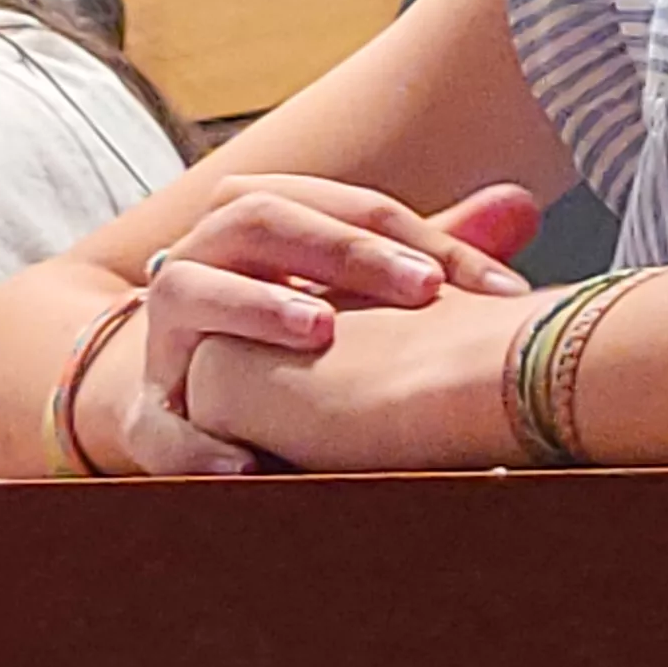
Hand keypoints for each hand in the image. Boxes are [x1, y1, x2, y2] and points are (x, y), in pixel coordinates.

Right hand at [98, 176, 539, 476]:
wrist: (182, 398)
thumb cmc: (289, 334)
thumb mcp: (356, 291)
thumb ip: (427, 251)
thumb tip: (522, 202)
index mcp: (251, 224)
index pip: (330, 204)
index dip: (410, 236)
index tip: (492, 283)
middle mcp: (197, 262)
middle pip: (254, 220)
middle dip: (339, 249)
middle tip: (421, 289)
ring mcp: (165, 339)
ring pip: (186, 292)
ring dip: (253, 307)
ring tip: (321, 330)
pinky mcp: (145, 418)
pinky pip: (157, 428)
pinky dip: (198, 445)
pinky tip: (251, 464)